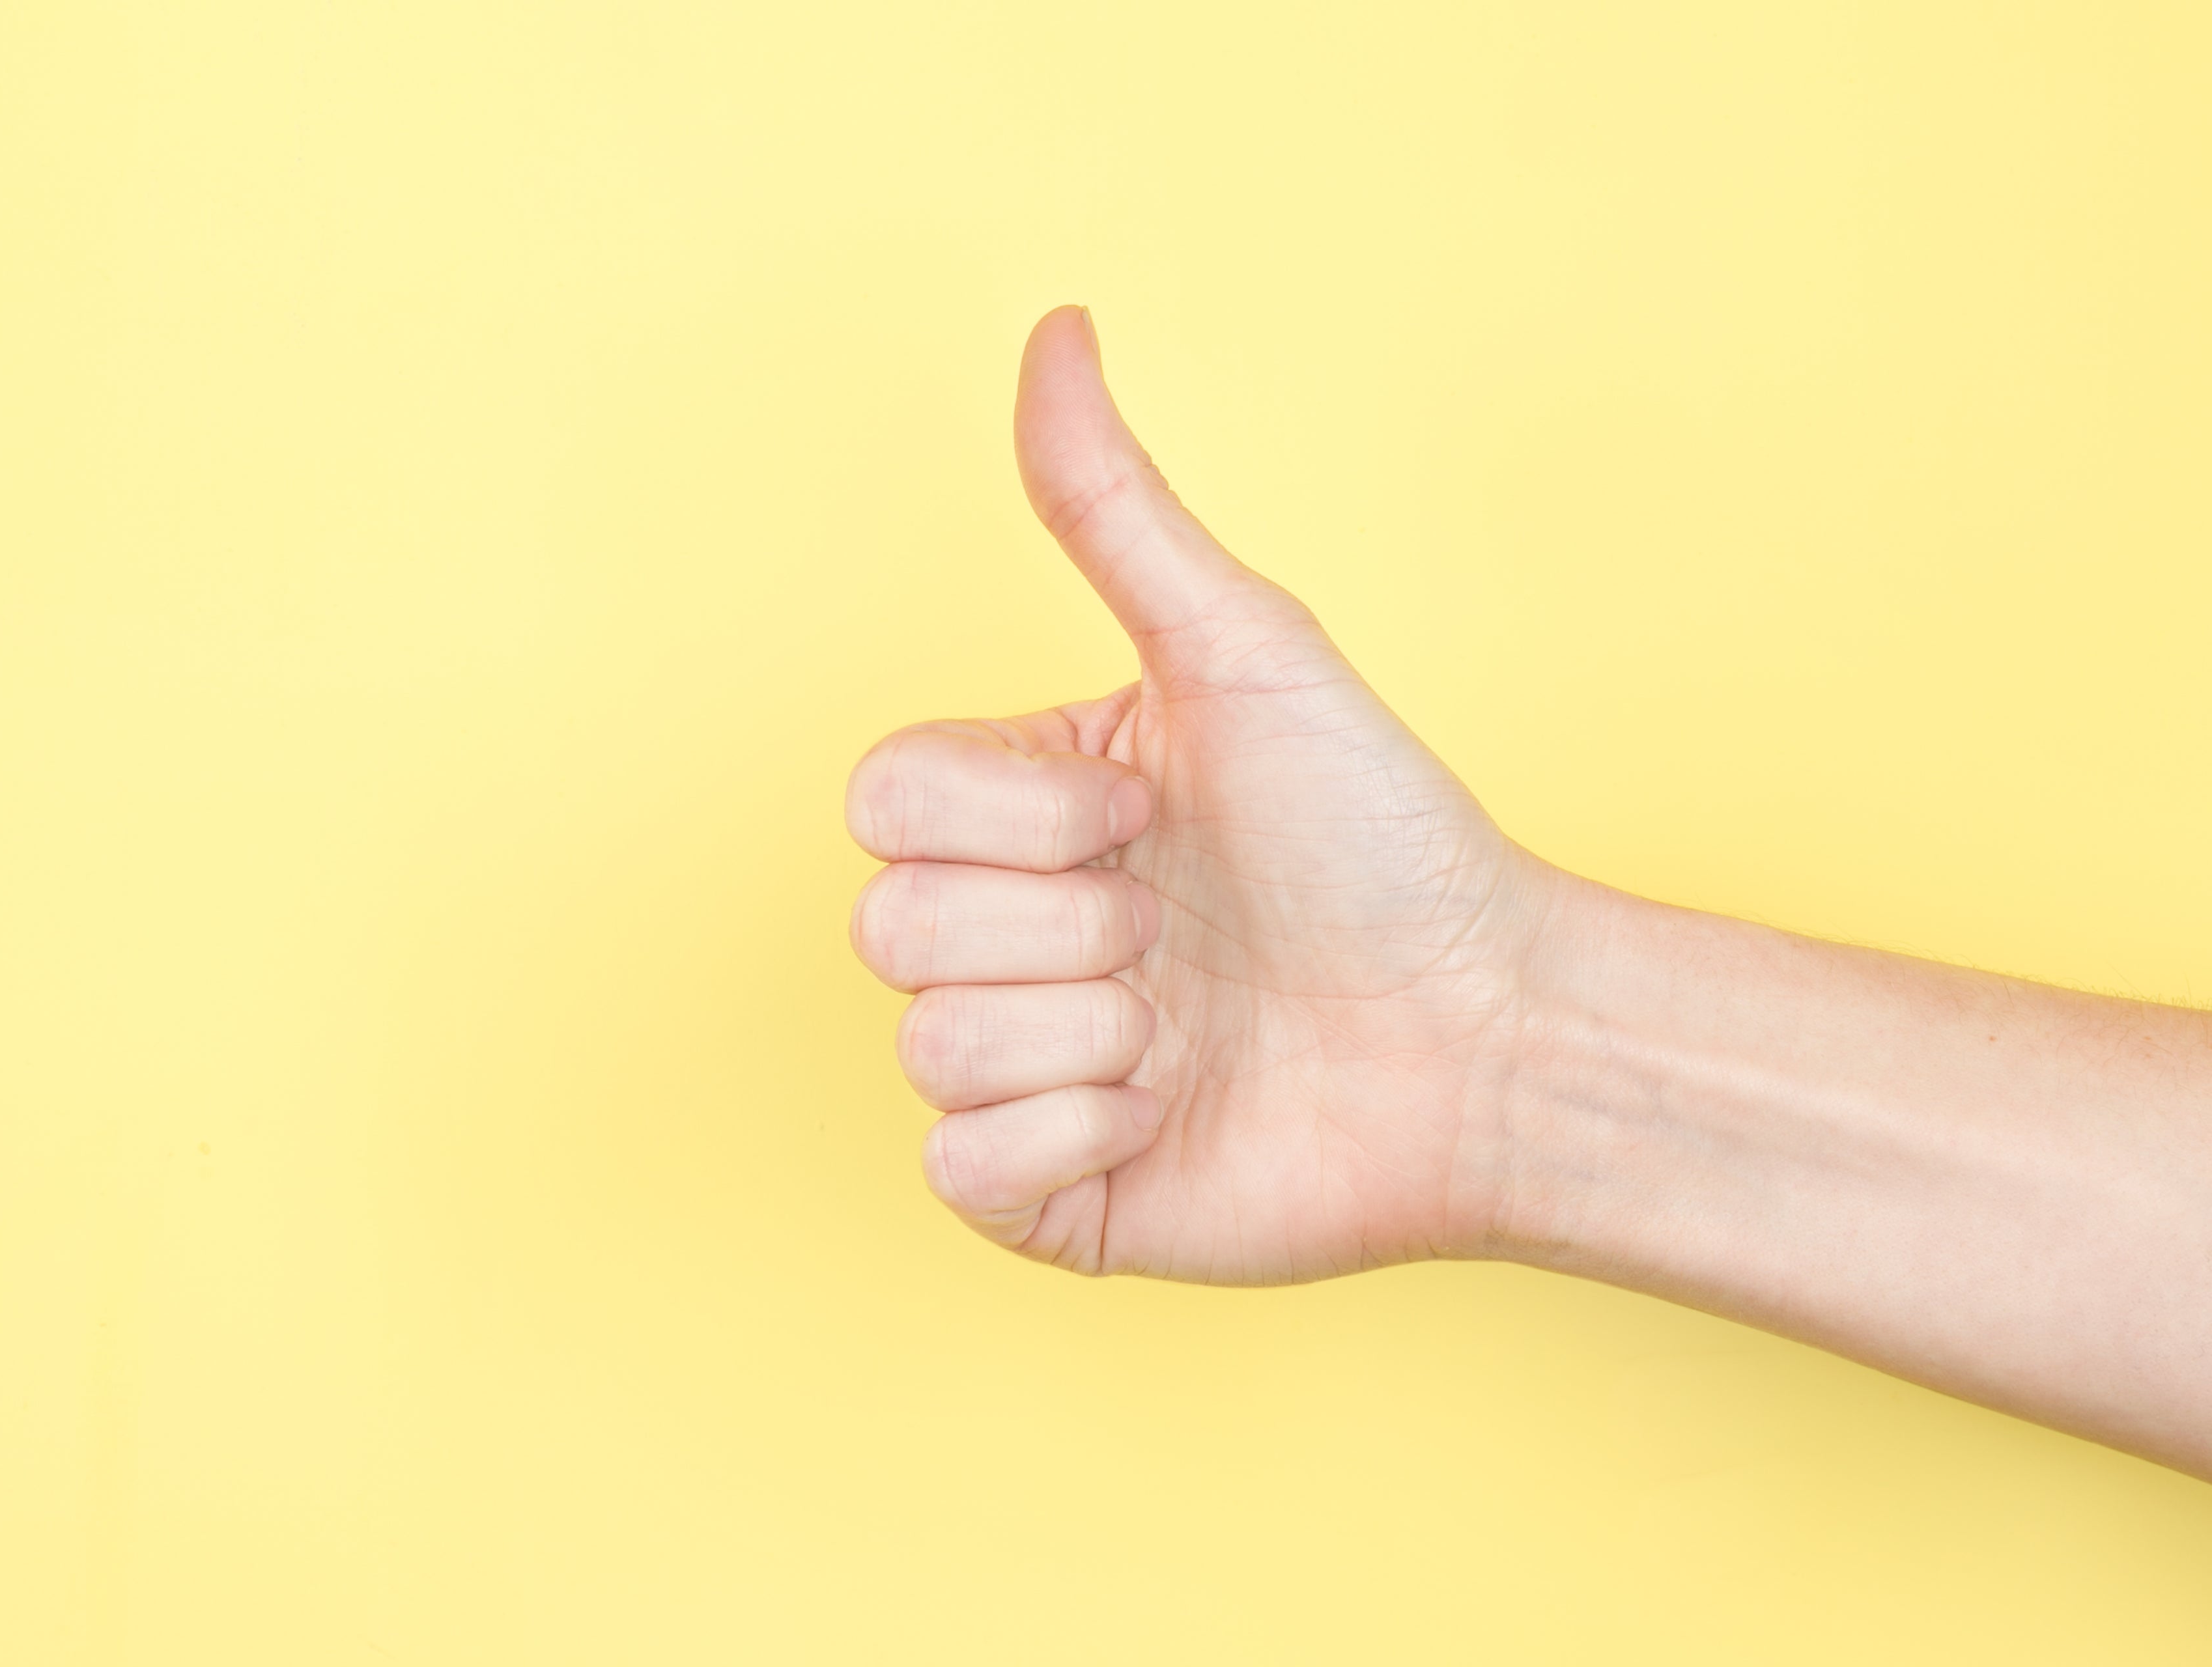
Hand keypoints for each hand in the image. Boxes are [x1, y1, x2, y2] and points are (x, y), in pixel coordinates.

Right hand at [847, 307, 1562, 1279]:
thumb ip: (1118, 511)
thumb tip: (1055, 327)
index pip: (883, 800)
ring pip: (929, 1046)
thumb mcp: (1245, 655)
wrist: (1491, 1037)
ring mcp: (1017, 1065)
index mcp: (1024, 812)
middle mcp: (1004, 932)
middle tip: (1187, 932)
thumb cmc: (1386, 841)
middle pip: (893, 925)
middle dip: (1073, 926)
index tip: (1152, 816)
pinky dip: (1077, 1139)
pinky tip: (1170, 1115)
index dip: (1022, 814)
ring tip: (1190, 1030)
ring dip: (1089, 1034)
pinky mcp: (1044, 1193)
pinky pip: (963, 1166)